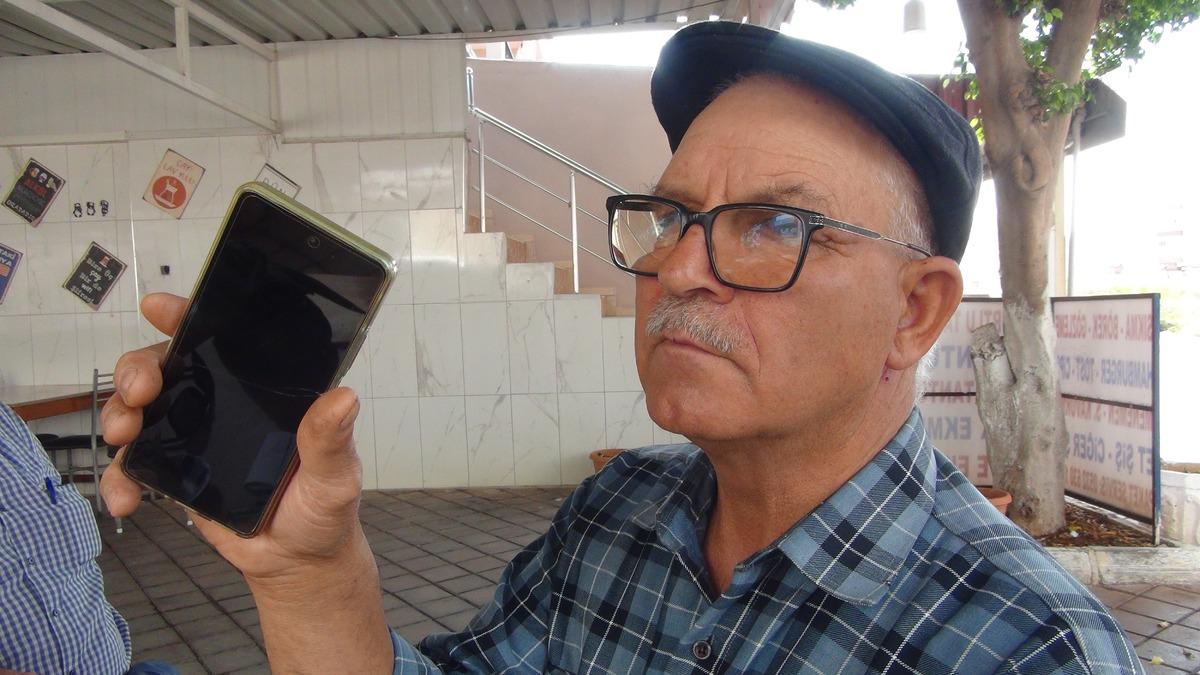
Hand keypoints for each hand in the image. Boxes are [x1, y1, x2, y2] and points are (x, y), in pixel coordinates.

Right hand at [100, 293, 391, 671]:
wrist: (296, 562)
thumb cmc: (323, 510)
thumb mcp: (334, 475)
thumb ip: (331, 440)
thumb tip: (344, 398)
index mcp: (265, 391)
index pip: (226, 340)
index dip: (189, 317)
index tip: (161, 308)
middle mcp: (226, 403)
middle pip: (168, 367)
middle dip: (139, 369)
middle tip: (142, 392)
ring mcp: (196, 435)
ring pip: (141, 408)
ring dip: (119, 414)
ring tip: (124, 437)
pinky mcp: (177, 471)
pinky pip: (135, 465)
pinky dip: (120, 478)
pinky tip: (127, 499)